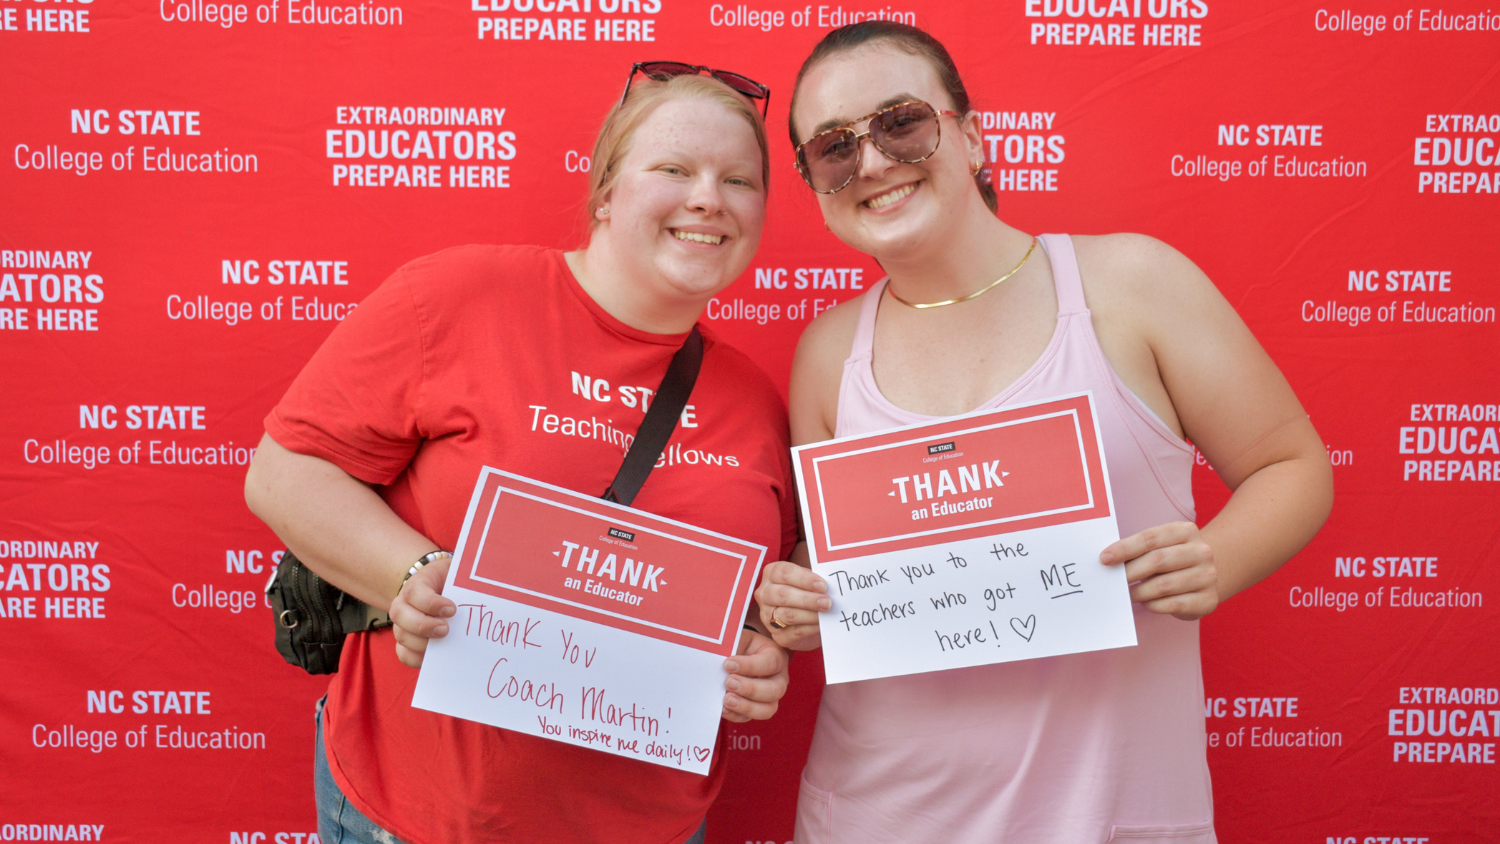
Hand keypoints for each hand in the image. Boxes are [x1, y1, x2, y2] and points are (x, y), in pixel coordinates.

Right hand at [390, 555, 456, 667]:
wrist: (444, 592)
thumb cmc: (455, 582)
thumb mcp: (459, 573)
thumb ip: (467, 575)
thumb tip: (489, 583)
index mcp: (417, 584)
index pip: (414, 592)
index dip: (430, 603)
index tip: (452, 610)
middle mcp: (404, 604)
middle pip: (399, 614)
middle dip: (423, 625)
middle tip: (446, 629)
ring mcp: (402, 624)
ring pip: (401, 636)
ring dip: (421, 643)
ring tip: (443, 643)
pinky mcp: (407, 642)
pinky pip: (404, 654)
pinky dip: (417, 658)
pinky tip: (435, 657)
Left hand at [721, 629, 789, 722]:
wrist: (742, 655)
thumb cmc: (742, 645)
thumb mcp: (741, 638)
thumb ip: (734, 645)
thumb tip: (719, 659)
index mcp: (776, 656)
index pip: (770, 663)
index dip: (749, 666)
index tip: (728, 664)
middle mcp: (778, 679)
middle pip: (774, 690)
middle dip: (750, 689)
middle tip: (729, 682)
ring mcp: (770, 697)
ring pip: (767, 709)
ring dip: (746, 707)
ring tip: (726, 700)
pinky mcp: (756, 709)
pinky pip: (750, 718)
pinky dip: (736, 716)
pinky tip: (723, 709)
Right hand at [754, 560, 829, 650]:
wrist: (805, 618)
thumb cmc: (807, 591)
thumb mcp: (809, 581)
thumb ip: (816, 580)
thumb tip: (832, 583)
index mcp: (772, 574)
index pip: (784, 573)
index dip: (804, 579)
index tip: (823, 585)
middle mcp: (765, 594)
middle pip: (783, 595)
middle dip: (807, 599)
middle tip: (827, 602)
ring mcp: (768, 616)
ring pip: (787, 615)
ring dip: (810, 614)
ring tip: (826, 612)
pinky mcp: (777, 635)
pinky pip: (794, 632)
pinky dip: (810, 628)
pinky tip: (822, 625)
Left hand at [1100, 521, 1217, 619]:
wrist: (1206, 576)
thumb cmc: (1173, 559)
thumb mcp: (1162, 546)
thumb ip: (1140, 550)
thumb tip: (1108, 560)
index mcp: (1186, 531)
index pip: (1150, 539)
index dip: (1124, 548)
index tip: (1104, 558)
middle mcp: (1202, 551)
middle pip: (1157, 560)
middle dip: (1130, 572)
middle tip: (1114, 581)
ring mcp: (1208, 576)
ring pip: (1164, 585)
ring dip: (1140, 591)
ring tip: (1129, 593)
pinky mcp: (1208, 599)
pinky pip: (1173, 604)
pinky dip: (1154, 605)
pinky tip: (1147, 603)